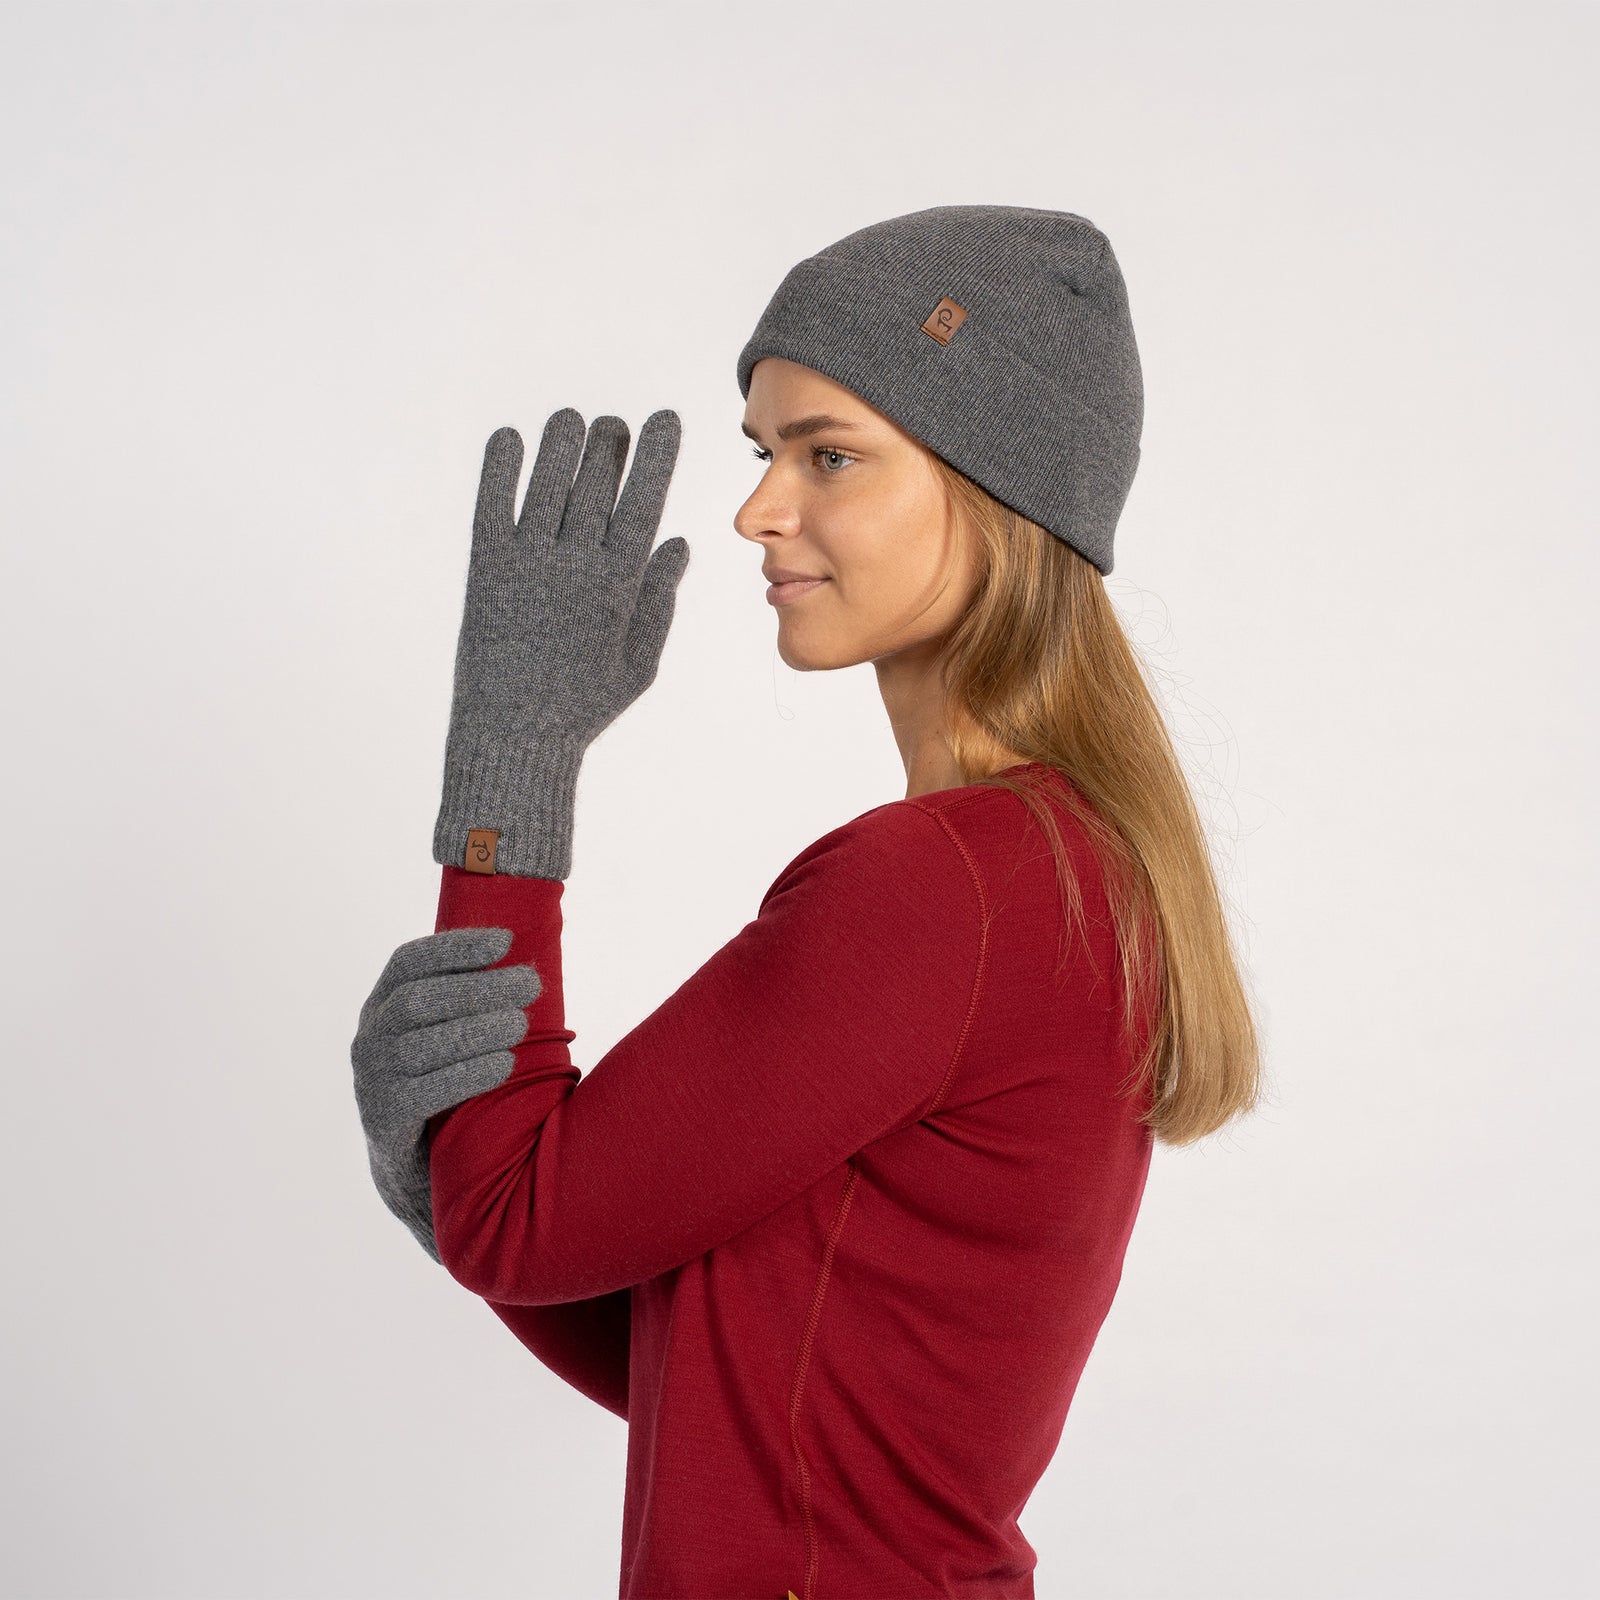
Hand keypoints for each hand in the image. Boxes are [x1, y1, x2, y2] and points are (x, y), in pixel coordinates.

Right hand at [351, 925, 539, 1263]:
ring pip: (423, 1045)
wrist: (418, 1168)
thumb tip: (530, 962)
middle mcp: (370, 1037)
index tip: (506, 940)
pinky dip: (469, 1074)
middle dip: (479, 988)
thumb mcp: (450, 1034)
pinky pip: (425, 1093)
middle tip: (531, 984)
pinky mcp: (384, 1120)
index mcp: (382, 1004)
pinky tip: (505, 1064)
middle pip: (420, 1000)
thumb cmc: (448, 1082)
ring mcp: (371, 1080)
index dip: (456, 947)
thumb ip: (471, 999)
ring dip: (478, 1029)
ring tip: (522, 1024)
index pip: (409, 961)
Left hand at [431, 408, 689, 879]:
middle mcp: (573, 564)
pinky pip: (492, 504)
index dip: (656, 454)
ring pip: (547, 483)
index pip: (643, 501)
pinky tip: (509, 439)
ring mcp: (527, 564)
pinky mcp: (486, 570)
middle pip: (595, 483)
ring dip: (560, 443)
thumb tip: (676, 543)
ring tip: (569, 420)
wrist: (513, 736)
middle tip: (614, 423)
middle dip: (609, 444)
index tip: (664, 419)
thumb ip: (659, 600)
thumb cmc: (583, 705)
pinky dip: (500, 467)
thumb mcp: (638, 661)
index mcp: (617, 585)